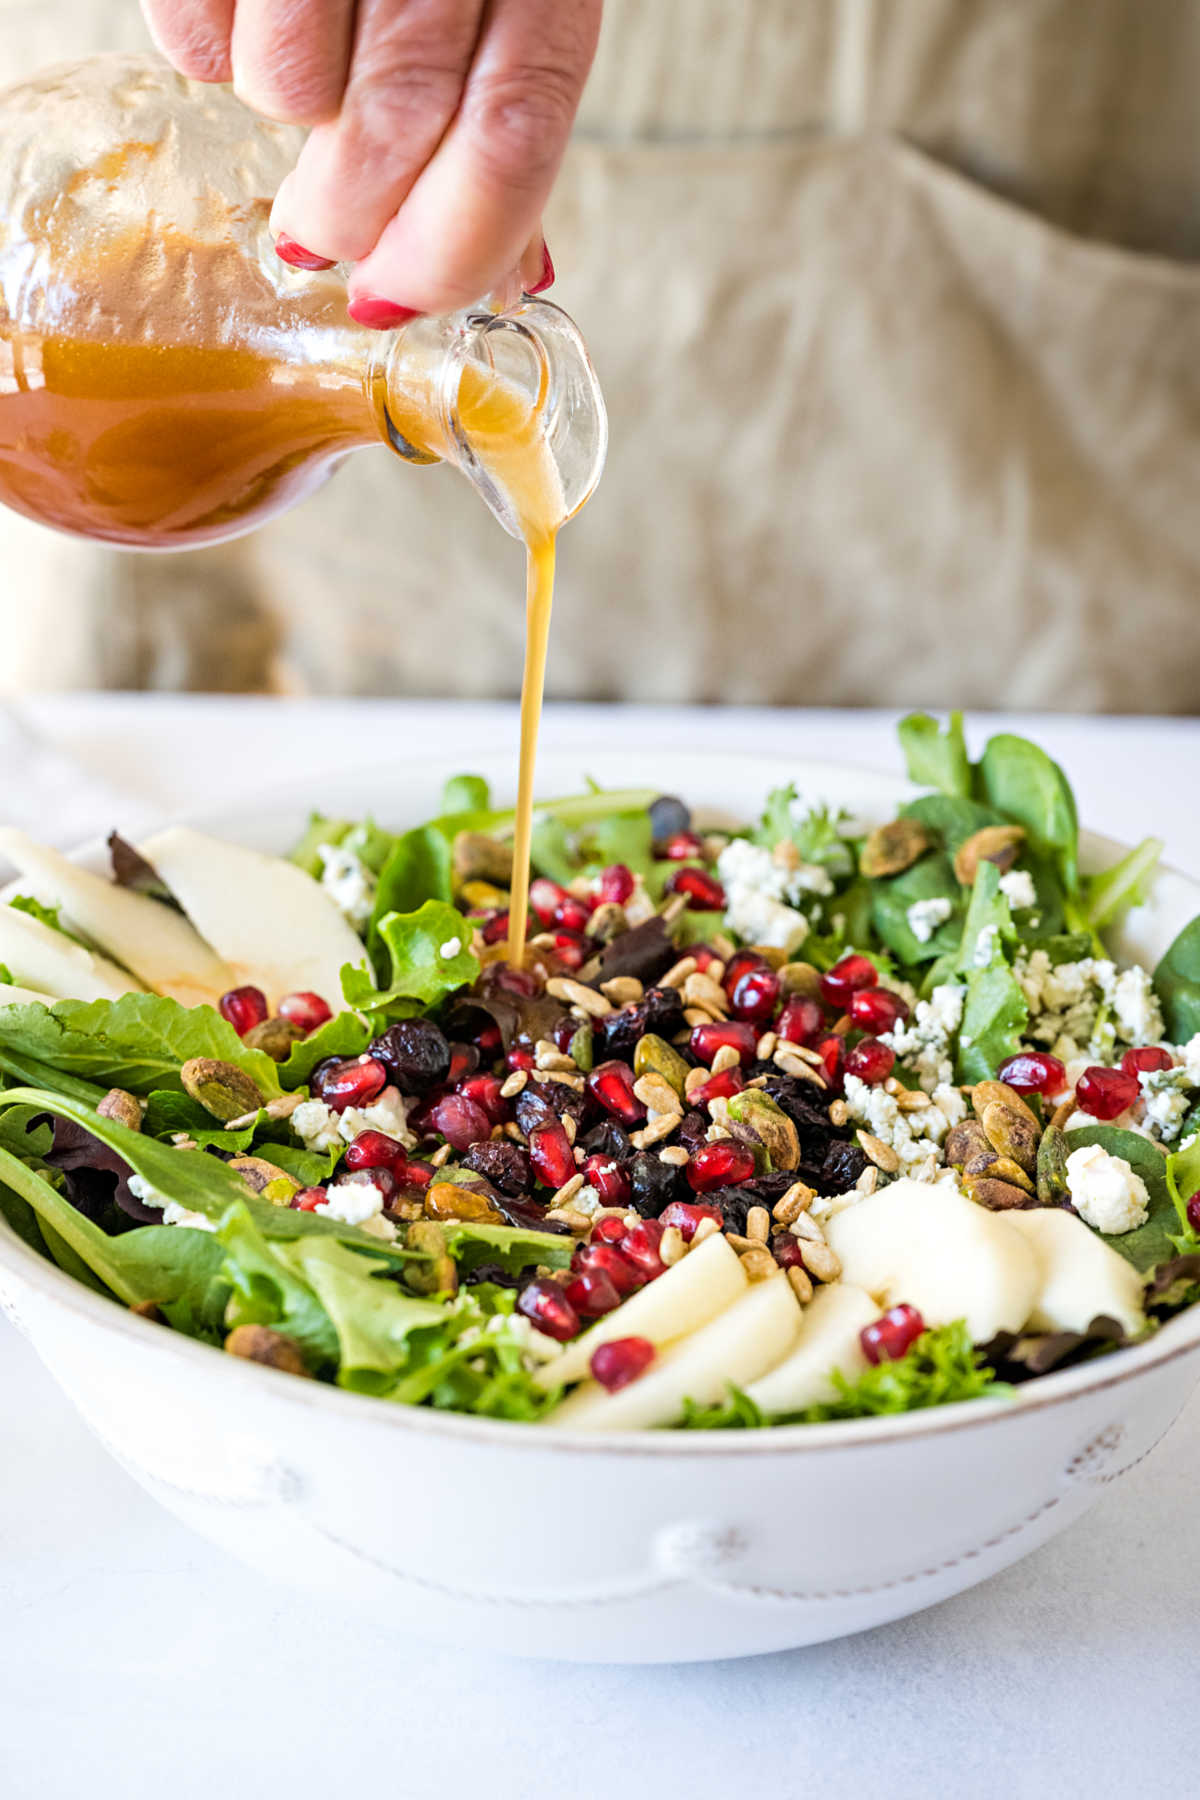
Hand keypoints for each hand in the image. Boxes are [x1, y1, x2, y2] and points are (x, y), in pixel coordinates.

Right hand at [142, 0, 601, 318]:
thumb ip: (505, 127)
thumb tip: (512, 279)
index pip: (512, 135)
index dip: (453, 248)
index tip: (397, 299)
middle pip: (400, 123)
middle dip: (355, 216)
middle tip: (329, 232)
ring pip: (292, 87)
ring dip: (291, 121)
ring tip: (304, 71)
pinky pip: (199, 45)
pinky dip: (216, 54)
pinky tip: (249, 10)